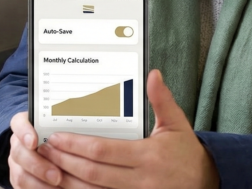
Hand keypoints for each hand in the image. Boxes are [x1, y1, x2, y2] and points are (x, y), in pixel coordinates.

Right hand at [8, 111, 64, 187]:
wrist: (54, 153)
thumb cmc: (63, 137)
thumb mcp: (66, 128)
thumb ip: (69, 127)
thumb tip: (86, 127)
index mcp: (27, 125)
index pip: (19, 123)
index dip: (24, 132)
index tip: (34, 141)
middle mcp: (19, 144)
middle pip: (19, 152)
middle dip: (38, 165)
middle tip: (57, 175)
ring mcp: (17, 164)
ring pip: (21, 175)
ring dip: (40, 183)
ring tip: (59, 185)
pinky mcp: (20, 181)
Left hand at [37, 70, 219, 188]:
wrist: (206, 183)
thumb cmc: (187, 153)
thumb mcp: (176, 124)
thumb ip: (162, 100)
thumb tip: (153, 74)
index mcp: (148, 156)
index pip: (103, 151)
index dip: (76, 145)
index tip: (56, 137)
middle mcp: (140, 180)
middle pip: (93, 173)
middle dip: (65, 161)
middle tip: (44, 150)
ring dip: (68, 181)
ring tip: (48, 167)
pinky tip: (66, 185)